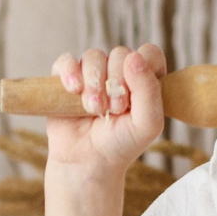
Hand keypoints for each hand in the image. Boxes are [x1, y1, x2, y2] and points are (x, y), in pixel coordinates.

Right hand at [44, 43, 165, 174]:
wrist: (89, 162)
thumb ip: (149, 91)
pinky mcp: (67, 78)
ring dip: (94, 83)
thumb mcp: (147, 125)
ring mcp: (92, 73)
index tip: (135, 97)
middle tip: (114, 110)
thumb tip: (133, 57)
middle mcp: (119, 72)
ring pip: (93, 56)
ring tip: (94, 110)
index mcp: (143, 79)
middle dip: (116, 83)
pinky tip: (74, 90)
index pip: (149, 53)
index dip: (143, 69)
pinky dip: (70, 72)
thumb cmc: (121, 144)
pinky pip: (66, 60)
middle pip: (120, 54)